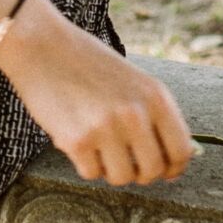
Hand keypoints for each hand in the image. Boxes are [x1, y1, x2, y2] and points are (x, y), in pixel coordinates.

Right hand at [0, 0, 193, 185]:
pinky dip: (86, 164)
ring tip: (100, 148)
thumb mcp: (133, 81)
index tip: (165, 172)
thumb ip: (154, 115)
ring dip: (111, 170)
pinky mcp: (77, 141)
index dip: (174, 169)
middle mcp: (135, 114)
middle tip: (127, 162)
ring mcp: (106, 129)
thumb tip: (178, 159)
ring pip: (121, 177)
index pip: (181, 151)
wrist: (41, 46)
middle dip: (140, 173)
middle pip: (153, 171)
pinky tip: (78, 139)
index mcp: (155, 97)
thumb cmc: (88, 63)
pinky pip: (91, 173)